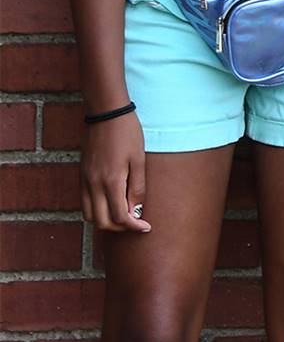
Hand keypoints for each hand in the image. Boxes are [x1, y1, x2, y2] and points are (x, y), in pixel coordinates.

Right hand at [81, 114, 149, 233]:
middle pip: (101, 221)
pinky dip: (96, 209)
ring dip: (106, 220)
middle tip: (136, 222)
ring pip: (89, 215)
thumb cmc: (128, 134)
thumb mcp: (139, 159)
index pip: (119, 217)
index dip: (133, 226)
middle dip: (119, 228)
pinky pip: (84, 202)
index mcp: (111, 181)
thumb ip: (137, 187)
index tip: (145, 227)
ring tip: (124, 213)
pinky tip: (111, 202)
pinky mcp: (81, 175)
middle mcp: (93, 185)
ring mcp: (84, 180)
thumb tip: (136, 209)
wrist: (106, 114)